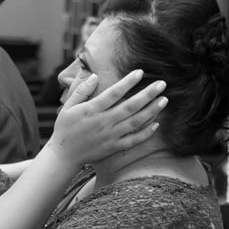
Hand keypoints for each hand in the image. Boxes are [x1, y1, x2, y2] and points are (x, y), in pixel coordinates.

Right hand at [47, 70, 166, 167]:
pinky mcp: (114, 147)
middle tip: (162, 84)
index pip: (114, 93)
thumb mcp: (68, 107)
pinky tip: (156, 124)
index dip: (128, 82)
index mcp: (92, 110)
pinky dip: (146, 133)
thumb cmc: (65, 128)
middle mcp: (103, 122)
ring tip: (164, 100)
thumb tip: (94, 76)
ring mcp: (110, 136)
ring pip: (135, 122)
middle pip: (130, 106)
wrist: (64, 155)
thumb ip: (81, 91)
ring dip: (151, 111)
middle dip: (148, 94)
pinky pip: (133, 140)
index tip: (141, 72)